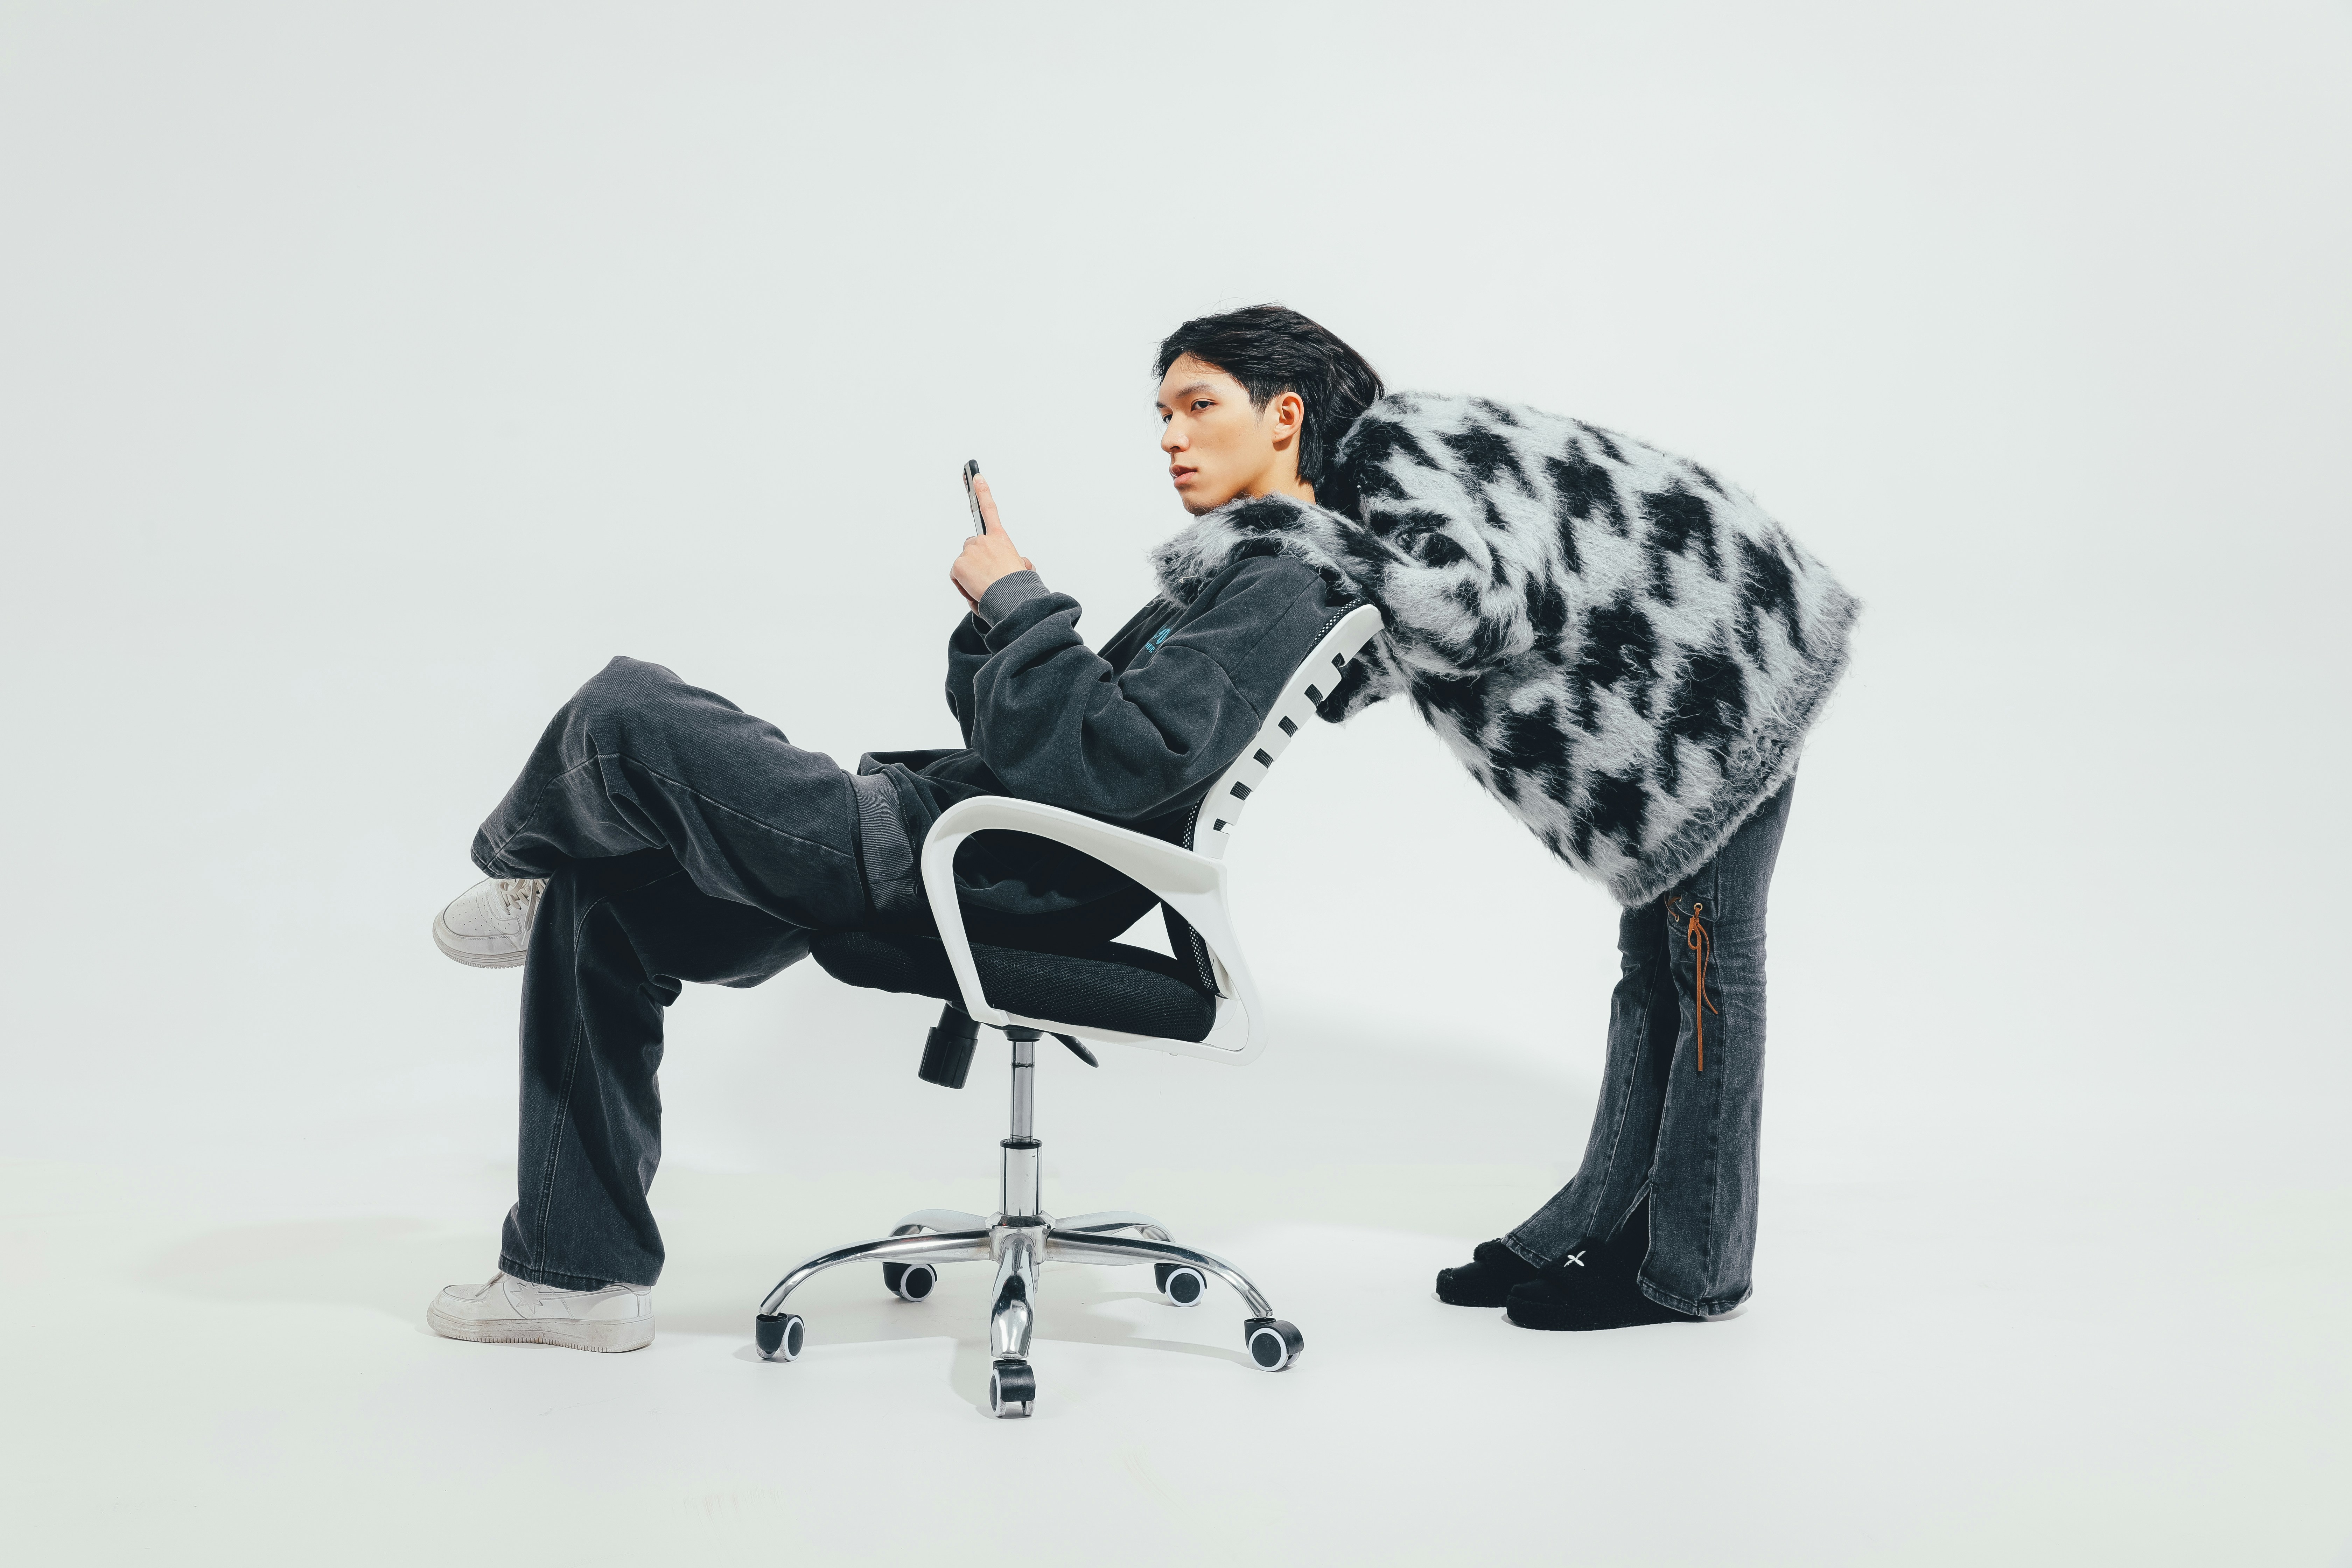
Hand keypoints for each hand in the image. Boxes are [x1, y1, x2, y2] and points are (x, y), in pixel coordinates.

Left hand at [950, 473, 1034, 608]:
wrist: (1011, 597)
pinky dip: (964, 585)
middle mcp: (983, 541)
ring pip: (964, 563)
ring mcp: (969, 552)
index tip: (975, 477)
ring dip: (970, 574)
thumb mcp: (1023, 568)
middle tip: (987, 575)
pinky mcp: (958, 565)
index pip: (990, 510)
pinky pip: (957, 576)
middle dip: (976, 559)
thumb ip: (1019, 561)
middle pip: (971, 546)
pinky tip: (976, 590)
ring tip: (984, 586)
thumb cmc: (1018, 586)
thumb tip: (1022, 565)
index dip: (983, 492)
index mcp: (1000, 539)